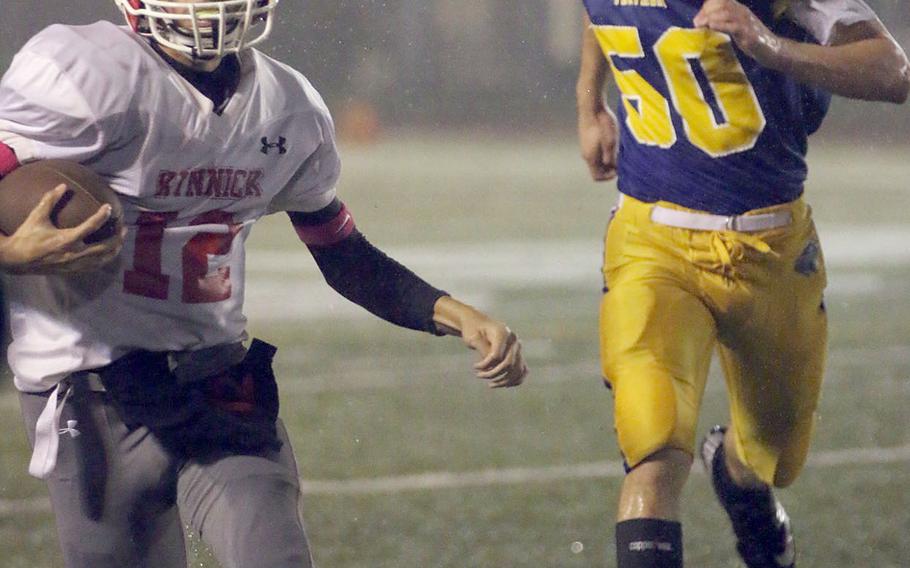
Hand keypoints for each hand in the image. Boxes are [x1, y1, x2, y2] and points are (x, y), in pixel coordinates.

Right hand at [0, 184, 124, 273]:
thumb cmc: (26, 237)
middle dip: (117, 237)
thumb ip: (49, 200)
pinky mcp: (73, 270)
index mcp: (66, 240)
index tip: (109, 207)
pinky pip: (95, 266)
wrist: (16, 260)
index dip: (102, 216)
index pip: (91, 226)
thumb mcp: (36, 217)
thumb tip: (62, 185)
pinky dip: (105, 259)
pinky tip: (109, 253)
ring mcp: (75, 264)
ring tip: (121, 240)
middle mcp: (74, 253)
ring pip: (103, 259)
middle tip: (123, 227)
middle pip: (105, 247)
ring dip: (114, 250)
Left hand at [433, 297, 527, 387]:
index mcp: (502, 332)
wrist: (478, 323)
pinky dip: (515, 380)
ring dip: (504, 381)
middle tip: (479, 375)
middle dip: (493, 374)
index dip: (485, 365)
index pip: (497, 355)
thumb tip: (492, 366)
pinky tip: (503, 385)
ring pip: (517, 370)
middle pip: (509, 364)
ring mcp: (517, 347)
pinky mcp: (518, 354)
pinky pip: (522, 371)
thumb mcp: (473, 337)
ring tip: (491, 384)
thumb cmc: (473, 329)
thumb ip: (483, 350)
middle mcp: (513, 339)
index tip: (475, 367)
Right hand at [578, 105, 618, 181]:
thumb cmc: (602, 124)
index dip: (608, 177)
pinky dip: (603, 152)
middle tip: (620, 161)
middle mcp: (586, 154)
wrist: (592, 107)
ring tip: (617, 151)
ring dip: (607, 159)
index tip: (618, 170)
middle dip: (609, 168)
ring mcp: (585, 146)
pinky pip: (595, 151)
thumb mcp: (611, 143)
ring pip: (596, 159)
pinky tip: (611, 142)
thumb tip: (613, 168)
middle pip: (597, 169)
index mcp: (591, 158)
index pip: (597, 177)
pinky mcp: (586, 139)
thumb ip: (611, 158)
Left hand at [693, 0, 780, 64]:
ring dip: (710, 17)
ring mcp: (746, 22)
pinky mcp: (748, 33)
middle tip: (696, 22)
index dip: (708, 5)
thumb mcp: (735, 27)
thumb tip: (704, 24)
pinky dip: (721, 25)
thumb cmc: (751, 39)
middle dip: (706, 12)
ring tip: (700, 24)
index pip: (722, 0)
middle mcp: (742, 12)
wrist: (772, 49)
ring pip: (726, 13)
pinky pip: (733, 26)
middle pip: (722, 5)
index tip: (698, 17)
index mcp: (739, 9)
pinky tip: (712, 26)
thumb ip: (723, 23)